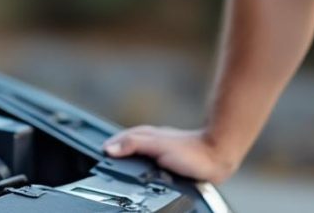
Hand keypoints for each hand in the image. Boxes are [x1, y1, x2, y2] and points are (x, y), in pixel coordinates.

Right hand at [102, 126, 238, 182]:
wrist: (216, 158)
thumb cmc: (191, 152)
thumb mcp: (156, 146)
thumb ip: (133, 145)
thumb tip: (109, 148)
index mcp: (146, 135)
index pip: (119, 139)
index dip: (108, 147)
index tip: (97, 156)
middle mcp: (152, 142)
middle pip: (127, 146)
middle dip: (115, 152)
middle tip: (103, 163)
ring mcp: (161, 152)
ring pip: (138, 155)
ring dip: (128, 161)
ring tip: (118, 169)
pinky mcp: (169, 163)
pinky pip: (149, 165)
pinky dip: (141, 169)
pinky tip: (143, 176)